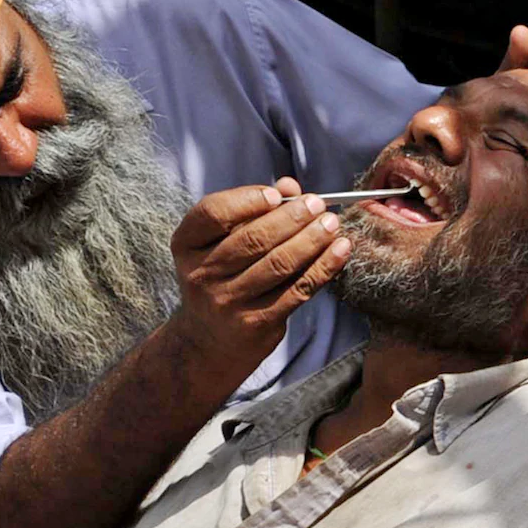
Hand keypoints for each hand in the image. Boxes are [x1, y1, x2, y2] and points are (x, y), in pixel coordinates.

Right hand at [165, 181, 355, 381]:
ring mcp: (228, 301)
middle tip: (317, 204)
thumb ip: (253, 212)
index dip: (247, 199)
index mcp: (186, 244)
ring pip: (279, 264)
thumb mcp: (222, 243)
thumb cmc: (222, 278)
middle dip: (291, 217)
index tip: (277, 194)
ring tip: (332, 224)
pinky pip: (297, 289)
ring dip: (312, 240)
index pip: (213, 213)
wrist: (210, 341)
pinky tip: (340, 250)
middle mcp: (202, 273)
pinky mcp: (256, 322)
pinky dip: (323, 267)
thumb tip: (289, 186)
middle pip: (253, 238)